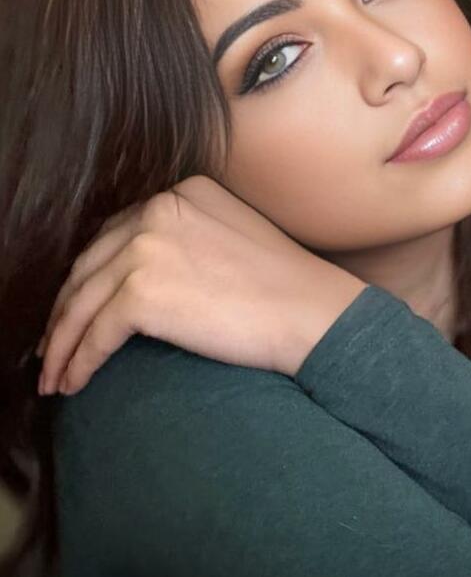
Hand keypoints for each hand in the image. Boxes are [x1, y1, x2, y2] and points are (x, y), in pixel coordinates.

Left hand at [36, 175, 366, 393]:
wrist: (310, 312)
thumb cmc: (283, 286)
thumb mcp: (231, 235)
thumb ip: (185, 238)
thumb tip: (137, 275)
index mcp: (181, 192)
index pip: (116, 234)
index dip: (91, 275)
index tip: (79, 306)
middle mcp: (157, 209)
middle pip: (91, 264)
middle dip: (66, 309)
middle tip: (53, 345)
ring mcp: (147, 247)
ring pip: (83, 301)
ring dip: (63, 343)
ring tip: (54, 375)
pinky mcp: (142, 291)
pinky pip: (95, 334)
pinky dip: (79, 362)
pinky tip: (74, 383)